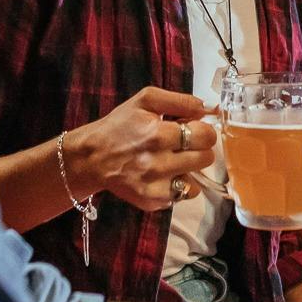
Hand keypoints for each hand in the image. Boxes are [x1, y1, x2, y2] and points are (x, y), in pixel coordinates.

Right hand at [66, 87, 215, 210]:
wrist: (92, 157)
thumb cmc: (119, 126)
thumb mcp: (146, 101)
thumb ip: (180, 101)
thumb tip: (209, 108)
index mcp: (157, 134)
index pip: (205, 136)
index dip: (203, 130)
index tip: (193, 129)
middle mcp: (157, 163)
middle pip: (206, 158)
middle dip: (199, 149)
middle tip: (185, 145)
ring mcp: (154, 185)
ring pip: (197, 180)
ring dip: (189, 170)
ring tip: (173, 161)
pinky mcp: (151, 201)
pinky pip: (182, 195)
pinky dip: (178, 185)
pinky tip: (164, 175)